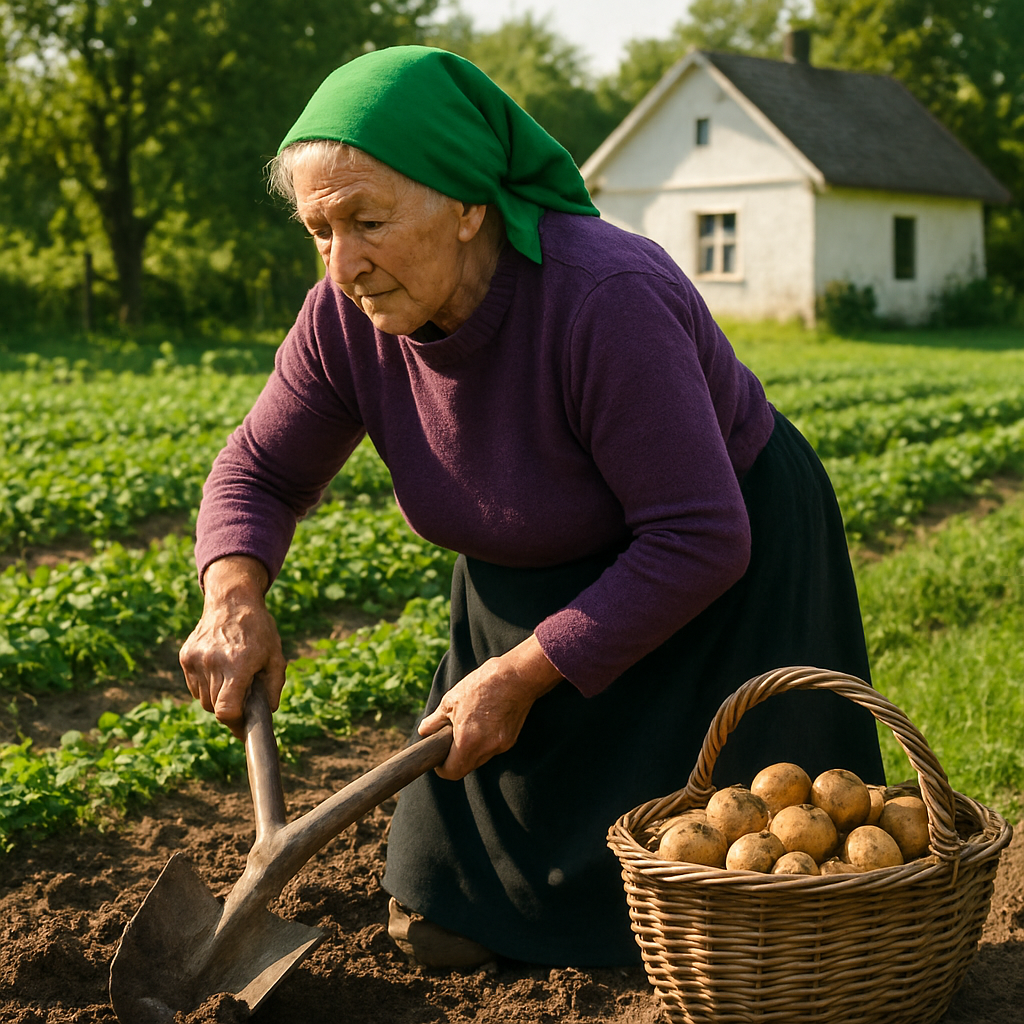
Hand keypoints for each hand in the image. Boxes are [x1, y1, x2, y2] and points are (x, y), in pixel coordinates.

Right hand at [178, 555, 286, 737]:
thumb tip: (265, 715)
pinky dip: (207, 685)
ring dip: (217, 696)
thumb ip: (272, 689)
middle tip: (243, 695)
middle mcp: (213, 662)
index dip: (235, 722)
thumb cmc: (259, 630)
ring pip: (203, 699)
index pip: (226, 710)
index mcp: (238, 664)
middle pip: (215, 708)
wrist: (232, 600)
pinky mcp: (185, 656)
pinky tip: (219, 668)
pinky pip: (195, 686)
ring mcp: (196, 659)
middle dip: (230, 708)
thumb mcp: (276, 657)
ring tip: (232, 676)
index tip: (243, 724)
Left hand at [418, 634, 561, 779]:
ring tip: (469, 726)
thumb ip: (435, 721)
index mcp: (468, 741)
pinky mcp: (511, 740)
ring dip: (471, 749)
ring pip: (480, 758)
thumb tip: (424, 731)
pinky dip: (484, 742)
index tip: (438, 759)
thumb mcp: (451, 700)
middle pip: (466, 767)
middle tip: (450, 740)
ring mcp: (501, 745)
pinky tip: (484, 722)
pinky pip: (492, 748)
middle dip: (455, 758)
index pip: (452, 772)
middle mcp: (486, 749)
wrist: (516, 676)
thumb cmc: (482, 685)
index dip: (442, 768)